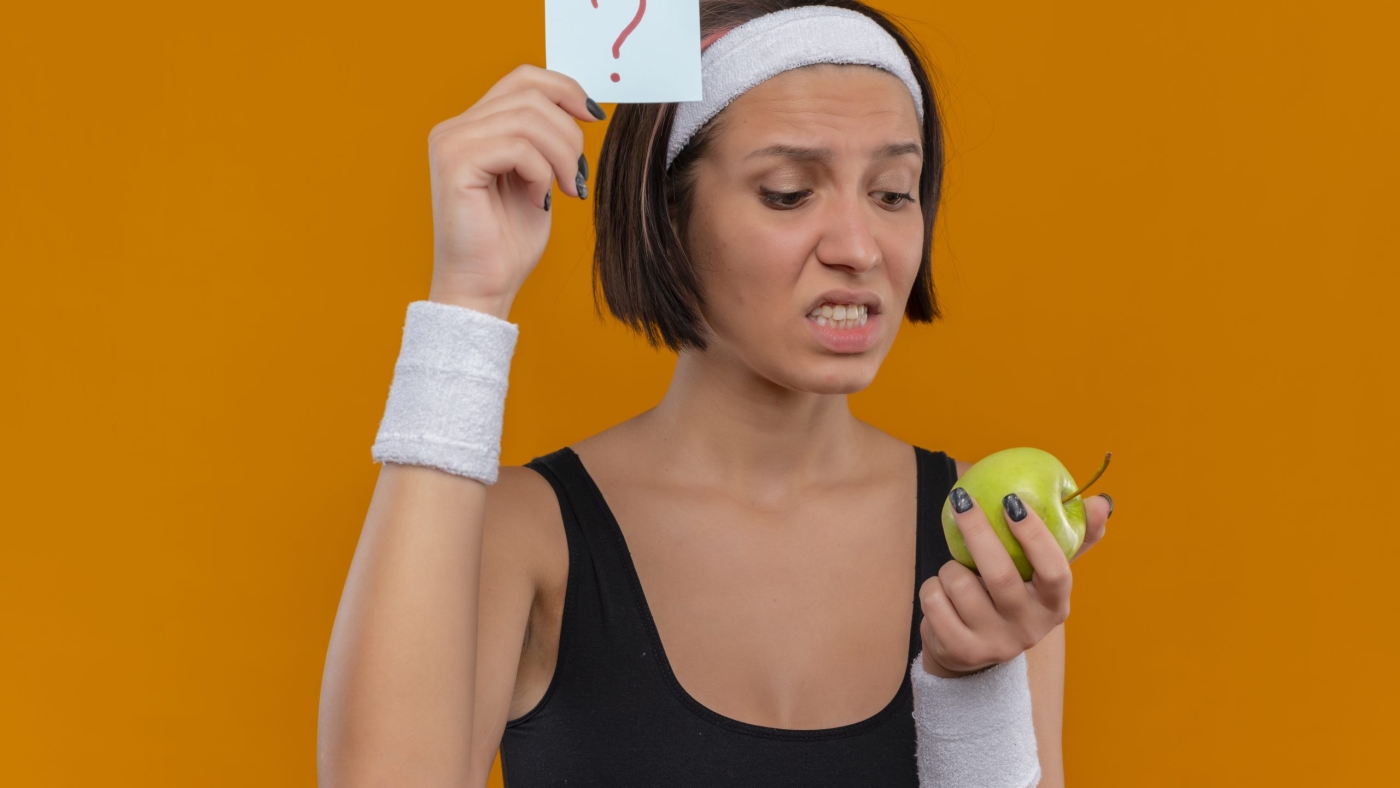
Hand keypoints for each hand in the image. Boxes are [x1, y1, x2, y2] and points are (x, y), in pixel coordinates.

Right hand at [424, 64, 603, 317]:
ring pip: (527, 118)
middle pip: (529, 93)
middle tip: (578, 175)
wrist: (484, 286)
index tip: (594, 116)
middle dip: (568, 132)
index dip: (564, 88)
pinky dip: (540, 172)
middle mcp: (454, 128)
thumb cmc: (509, 241)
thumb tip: (580, 106)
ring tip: (566, 189)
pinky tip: (539, 200)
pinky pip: (517, 146)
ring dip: (561, 154)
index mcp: (472, 126)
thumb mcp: (537, 178)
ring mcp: (450, 143)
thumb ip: (545, 139)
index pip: (522, 78)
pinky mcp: (454, 164)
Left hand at [918, 492, 1111, 677]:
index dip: (1035, 535)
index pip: (1055, 571)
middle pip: (1001, 575)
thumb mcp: (1041, 574)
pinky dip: (932, 588)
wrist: (970, 651)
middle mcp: (1029, 629)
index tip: (1013, 500)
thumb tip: (1102, 502)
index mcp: (1055, 606)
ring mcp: (995, 643)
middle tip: (962, 499)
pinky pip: (934, 600)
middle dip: (978, 530)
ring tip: (957, 571)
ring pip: (960, 583)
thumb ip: (1071, 539)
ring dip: (950, 567)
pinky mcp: (961, 650)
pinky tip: (943, 594)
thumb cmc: (1011, 596)